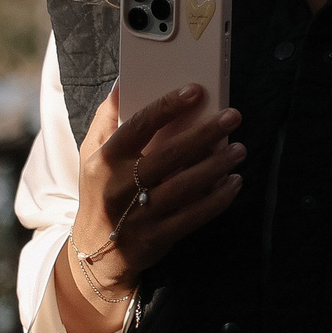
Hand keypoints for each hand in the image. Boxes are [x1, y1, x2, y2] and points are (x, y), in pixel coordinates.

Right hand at [66, 85, 245, 314]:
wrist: (95, 251)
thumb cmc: (99, 192)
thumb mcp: (92, 154)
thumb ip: (107, 118)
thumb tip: (122, 80)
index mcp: (106, 160)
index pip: (138, 125)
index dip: (167, 106)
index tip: (195, 90)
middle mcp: (121, 186)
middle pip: (169, 155)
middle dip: (204, 133)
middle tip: (233, 116)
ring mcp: (140, 214)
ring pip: (185, 186)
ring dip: (217, 166)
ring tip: (239, 149)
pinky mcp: (157, 236)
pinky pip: (194, 216)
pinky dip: (218, 199)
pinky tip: (234, 182)